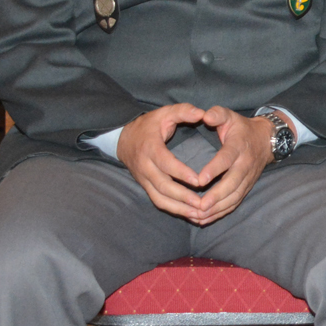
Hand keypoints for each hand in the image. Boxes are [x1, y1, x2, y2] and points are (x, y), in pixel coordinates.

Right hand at [115, 103, 211, 220]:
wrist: (124, 138)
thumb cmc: (149, 125)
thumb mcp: (165, 112)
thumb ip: (183, 111)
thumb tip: (201, 113)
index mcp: (150, 148)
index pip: (165, 164)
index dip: (181, 173)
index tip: (199, 180)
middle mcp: (145, 166)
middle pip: (162, 186)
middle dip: (183, 196)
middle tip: (202, 203)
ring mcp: (143, 179)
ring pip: (159, 198)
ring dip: (179, 208)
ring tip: (199, 213)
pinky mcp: (145, 186)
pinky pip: (158, 201)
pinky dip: (173, 209)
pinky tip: (190, 214)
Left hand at [187, 107, 274, 225]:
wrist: (266, 139)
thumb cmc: (241, 128)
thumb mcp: (230, 115)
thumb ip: (217, 114)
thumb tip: (205, 115)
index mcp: (238, 146)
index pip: (227, 159)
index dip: (214, 169)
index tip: (200, 180)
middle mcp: (245, 164)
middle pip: (233, 183)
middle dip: (216, 196)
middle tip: (199, 205)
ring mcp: (247, 178)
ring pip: (234, 196)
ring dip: (217, 208)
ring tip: (199, 216)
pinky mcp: (246, 187)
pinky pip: (235, 202)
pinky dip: (221, 213)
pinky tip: (204, 219)